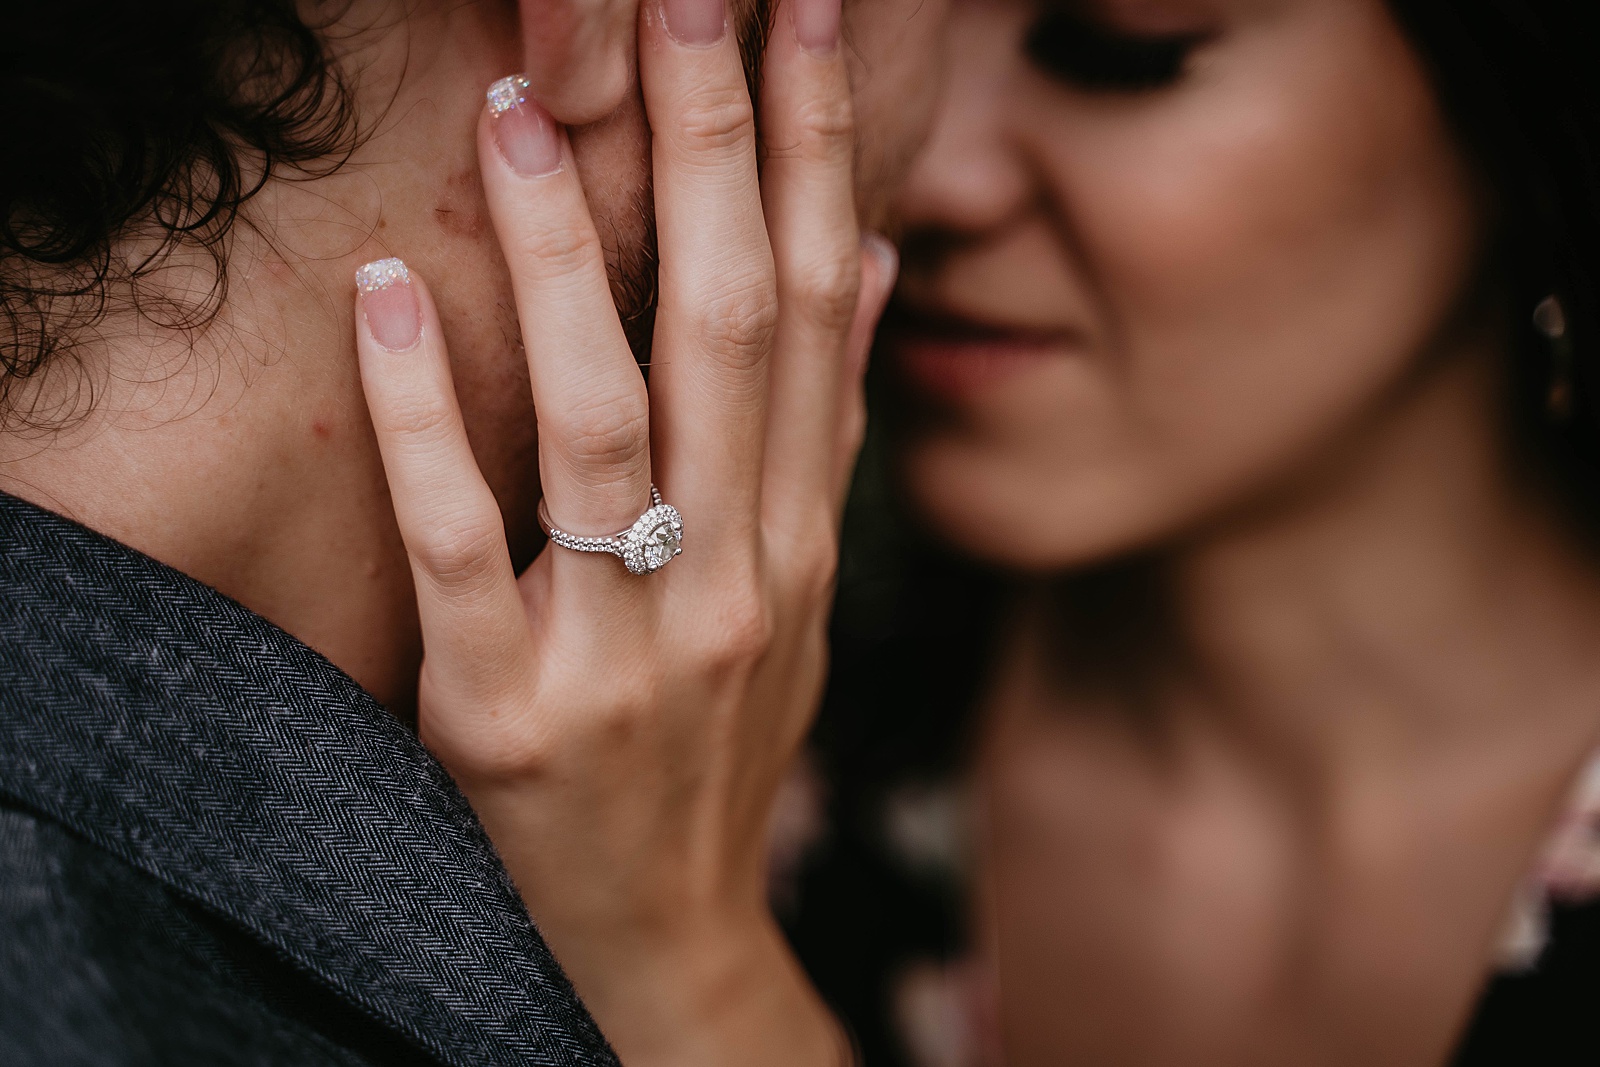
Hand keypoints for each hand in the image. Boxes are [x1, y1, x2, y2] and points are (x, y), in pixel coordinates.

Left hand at [352, 0, 893, 1062]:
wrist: (669, 932)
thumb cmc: (724, 743)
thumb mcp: (804, 595)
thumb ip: (826, 432)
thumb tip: (868, 268)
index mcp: (802, 536)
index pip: (814, 311)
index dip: (812, 155)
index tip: (802, 22)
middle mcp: (735, 577)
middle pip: (728, 333)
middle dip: (714, 149)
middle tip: (688, 0)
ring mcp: (625, 646)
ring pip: (601, 421)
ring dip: (564, 256)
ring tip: (519, 116)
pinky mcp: (509, 711)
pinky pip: (460, 544)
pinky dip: (421, 417)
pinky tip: (390, 296)